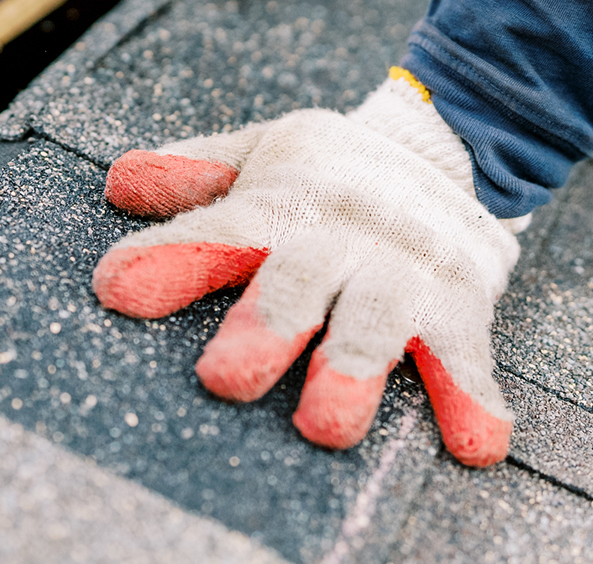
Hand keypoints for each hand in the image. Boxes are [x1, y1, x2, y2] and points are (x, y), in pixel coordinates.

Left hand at [92, 69, 522, 466]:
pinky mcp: (456, 306)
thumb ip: (194, 174)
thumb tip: (119, 182)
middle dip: (264, 326)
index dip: (168, 257)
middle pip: (297, 280)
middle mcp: (337, 236)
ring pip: (374, 323)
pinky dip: (470, 399)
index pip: (214, 228)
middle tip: (225, 377)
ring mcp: (399, 273)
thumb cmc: (330, 173)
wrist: (446, 149)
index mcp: (280, 202)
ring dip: (352, 371)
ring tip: (324, 423)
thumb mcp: (261, 154)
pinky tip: (475, 443)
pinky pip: (464, 356)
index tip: (116, 287)